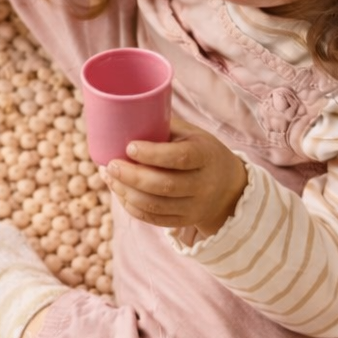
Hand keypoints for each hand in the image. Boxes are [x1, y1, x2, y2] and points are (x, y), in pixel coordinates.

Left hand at [103, 117, 247, 235]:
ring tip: (109, 177)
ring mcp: (195, 207)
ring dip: (126, 192)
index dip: (153, 154)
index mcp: (206, 156)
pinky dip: (131, 207)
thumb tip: (124, 116)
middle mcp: (204, 184)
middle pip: (165, 185)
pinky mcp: (185, 221)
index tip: (129, 147)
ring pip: (155, 205)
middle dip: (132, 176)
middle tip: (111, 165)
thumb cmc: (200, 151)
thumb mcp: (191, 134)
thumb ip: (162, 126)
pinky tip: (119, 192)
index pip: (181, 157)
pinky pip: (153, 219)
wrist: (228, 187)